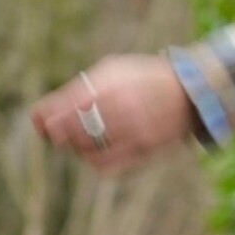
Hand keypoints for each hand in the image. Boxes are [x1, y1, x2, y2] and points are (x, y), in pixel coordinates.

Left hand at [29, 56, 198, 174]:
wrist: (192, 92)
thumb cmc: (144, 79)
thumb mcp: (113, 70)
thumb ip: (79, 88)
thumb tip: (42, 114)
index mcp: (110, 84)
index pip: (64, 105)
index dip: (47, 117)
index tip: (42, 121)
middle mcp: (121, 106)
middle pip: (73, 128)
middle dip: (59, 133)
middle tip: (60, 132)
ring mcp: (134, 129)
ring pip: (88, 147)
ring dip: (76, 146)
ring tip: (81, 139)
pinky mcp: (145, 147)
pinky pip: (107, 164)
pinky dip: (94, 161)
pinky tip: (96, 153)